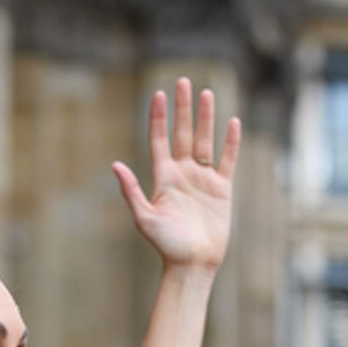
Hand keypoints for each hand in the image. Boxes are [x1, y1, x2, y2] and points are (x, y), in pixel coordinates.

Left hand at [112, 77, 240, 270]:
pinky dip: (230, 142)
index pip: (160, 140)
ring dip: (205, 118)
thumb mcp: (144, 218)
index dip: (159, 117)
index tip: (158, 94)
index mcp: (163, 178)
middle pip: (183, 133)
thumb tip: (115, 164)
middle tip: (183, 82)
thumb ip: (131, 191)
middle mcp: (182, 174)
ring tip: (207, 93)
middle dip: (182, 108)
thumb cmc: (166, 244)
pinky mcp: (221, 189)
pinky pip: (227, 160)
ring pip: (204, 141)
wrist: (193, 263)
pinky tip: (232, 123)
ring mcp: (203, 180)